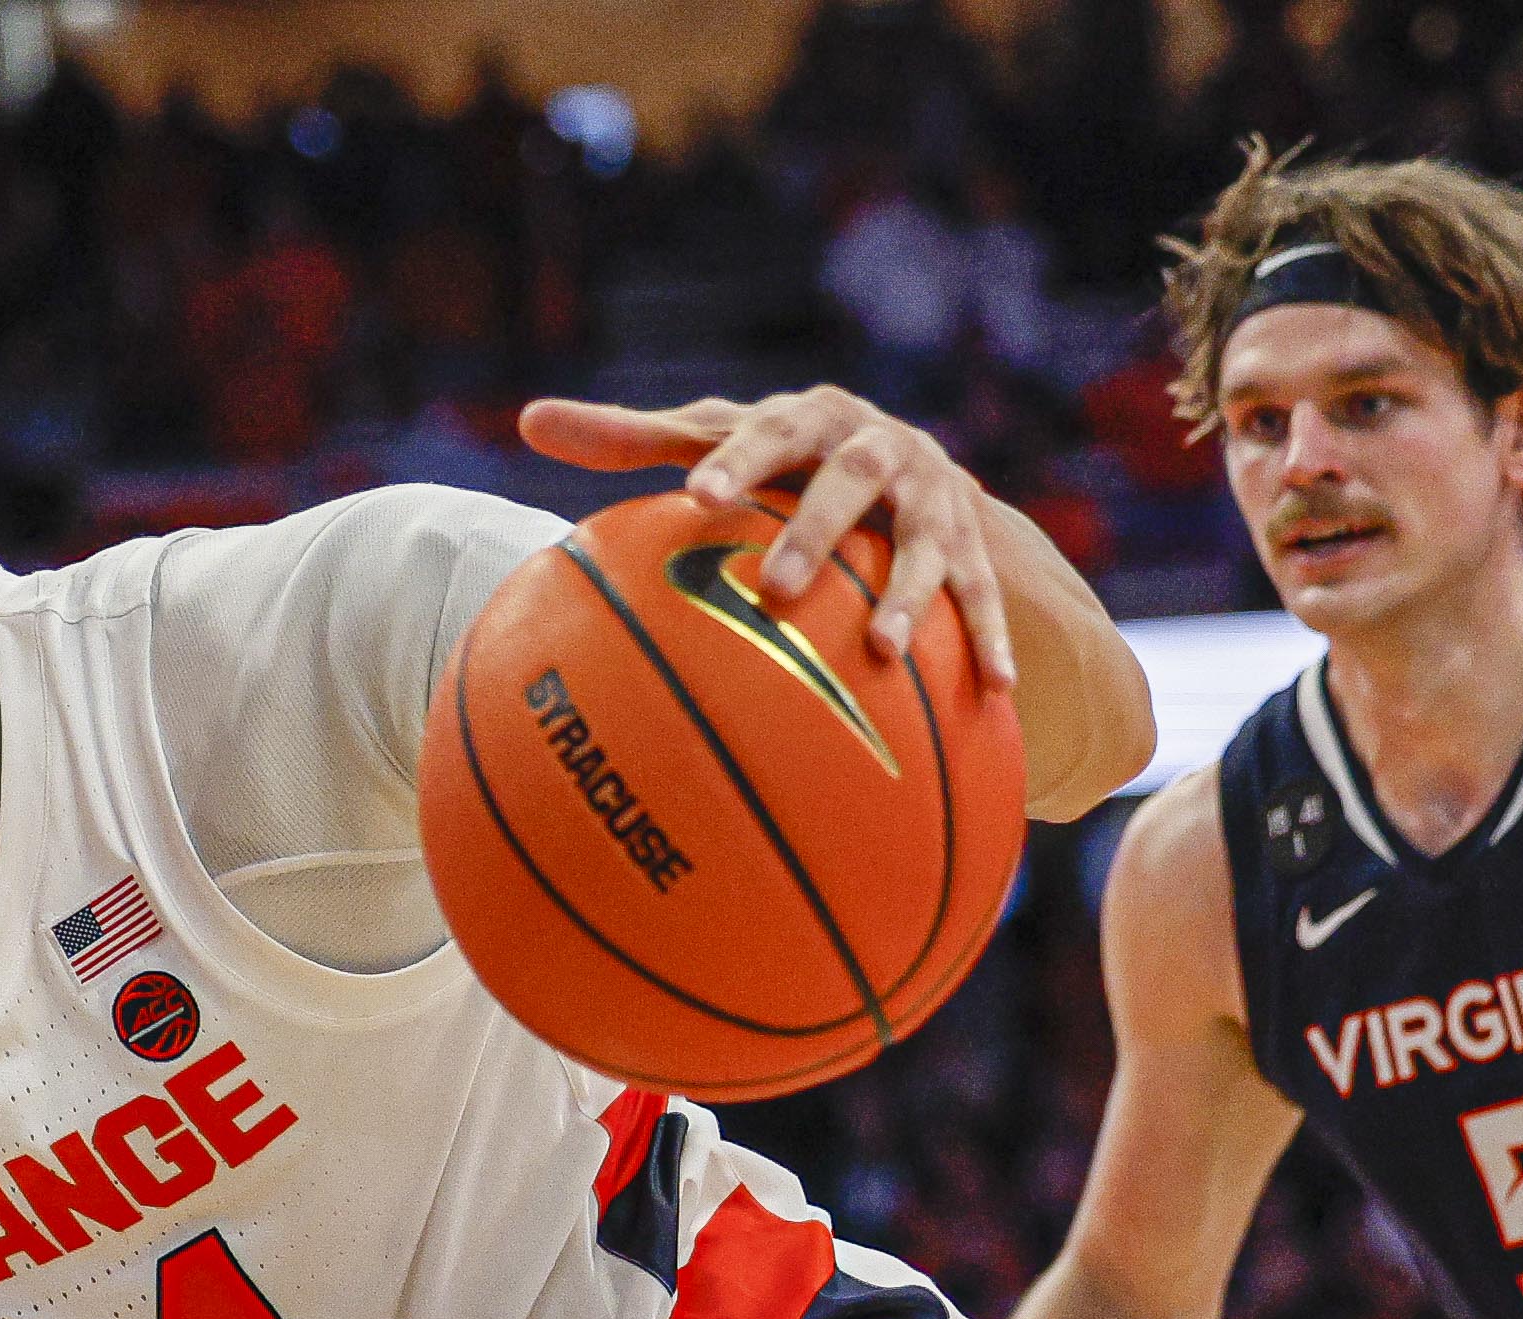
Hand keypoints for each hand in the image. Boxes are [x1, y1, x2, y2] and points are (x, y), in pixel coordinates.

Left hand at [519, 386, 1017, 688]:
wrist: (913, 471)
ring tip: (885, 653)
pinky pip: (983, 601)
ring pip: (924, 545)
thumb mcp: (718, 442)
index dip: (739, 461)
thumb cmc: (783, 462)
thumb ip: (633, 438)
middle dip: (818, 530)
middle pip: (851, 482)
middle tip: (776, 587)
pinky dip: (991, 643)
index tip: (698, 499)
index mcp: (811, 419)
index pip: (770, 431)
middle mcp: (880, 449)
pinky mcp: (974, 551)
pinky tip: (995, 695)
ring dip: (909, 597)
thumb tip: (527, 420)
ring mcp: (933, 500)